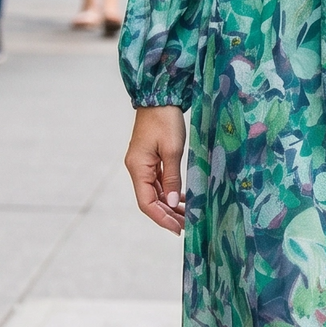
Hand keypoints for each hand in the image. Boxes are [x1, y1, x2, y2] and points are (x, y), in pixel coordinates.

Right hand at [125, 105, 187, 234]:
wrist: (159, 97)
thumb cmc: (165, 120)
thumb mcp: (172, 150)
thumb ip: (172, 178)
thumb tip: (171, 203)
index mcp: (138, 168)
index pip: (146, 203)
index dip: (161, 218)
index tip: (178, 229)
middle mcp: (137, 169)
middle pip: (150, 200)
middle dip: (168, 215)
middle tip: (188, 226)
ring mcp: (143, 165)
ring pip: (155, 193)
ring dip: (170, 205)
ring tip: (188, 215)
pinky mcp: (150, 160)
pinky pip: (158, 182)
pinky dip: (170, 192)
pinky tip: (183, 198)